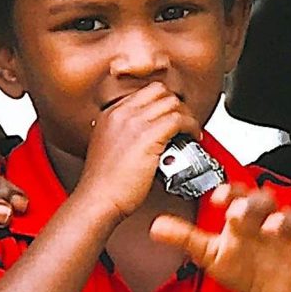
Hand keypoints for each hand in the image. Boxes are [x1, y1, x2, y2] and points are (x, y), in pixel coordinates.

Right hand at [74, 82, 194, 225]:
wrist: (97, 200)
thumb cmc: (103, 183)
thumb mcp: (108, 148)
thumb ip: (123, 135)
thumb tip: (145, 133)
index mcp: (111, 114)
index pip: (145, 92)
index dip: (163, 102)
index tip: (171, 114)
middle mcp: (121, 113)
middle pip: (159, 91)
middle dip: (177, 104)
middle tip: (184, 120)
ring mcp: (134, 123)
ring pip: (172, 103)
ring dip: (187, 115)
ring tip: (190, 129)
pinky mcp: (147, 137)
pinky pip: (179, 120)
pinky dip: (191, 126)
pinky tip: (193, 136)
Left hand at [151, 184, 290, 291]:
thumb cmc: (241, 266)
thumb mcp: (210, 253)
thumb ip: (185, 238)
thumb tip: (155, 227)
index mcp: (241, 217)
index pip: (236, 195)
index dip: (229, 192)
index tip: (218, 197)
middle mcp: (264, 220)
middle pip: (263, 201)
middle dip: (253, 203)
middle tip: (241, 211)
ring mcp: (285, 235)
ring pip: (288, 217)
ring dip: (281, 220)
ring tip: (271, 228)